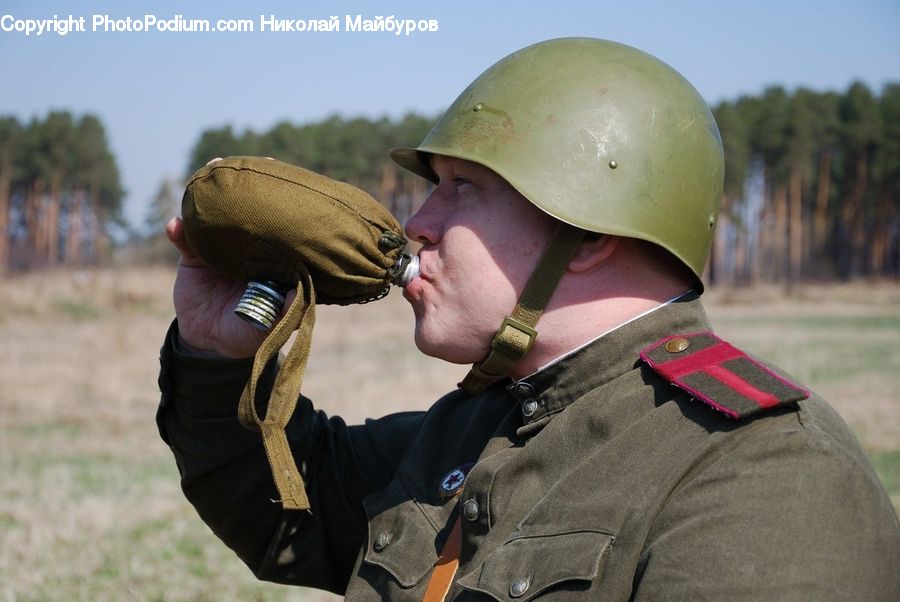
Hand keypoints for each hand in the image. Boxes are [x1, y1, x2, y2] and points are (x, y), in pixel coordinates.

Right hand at [166, 216, 273, 358]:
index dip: (277, 231)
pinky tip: (174, 225)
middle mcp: (248, 254)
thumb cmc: (248, 332)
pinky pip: (185, 241)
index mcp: (270, 266)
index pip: (276, 242)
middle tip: (242, 205)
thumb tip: (297, 293)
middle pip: (247, 228)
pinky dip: (179, 232)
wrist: (208, 340)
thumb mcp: (269, 328)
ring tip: (205, 211)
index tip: (277, 220)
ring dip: (208, 220)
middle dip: (244, 216)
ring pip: (215, 230)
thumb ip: (287, 313)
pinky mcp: (194, 259)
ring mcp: (220, 254)